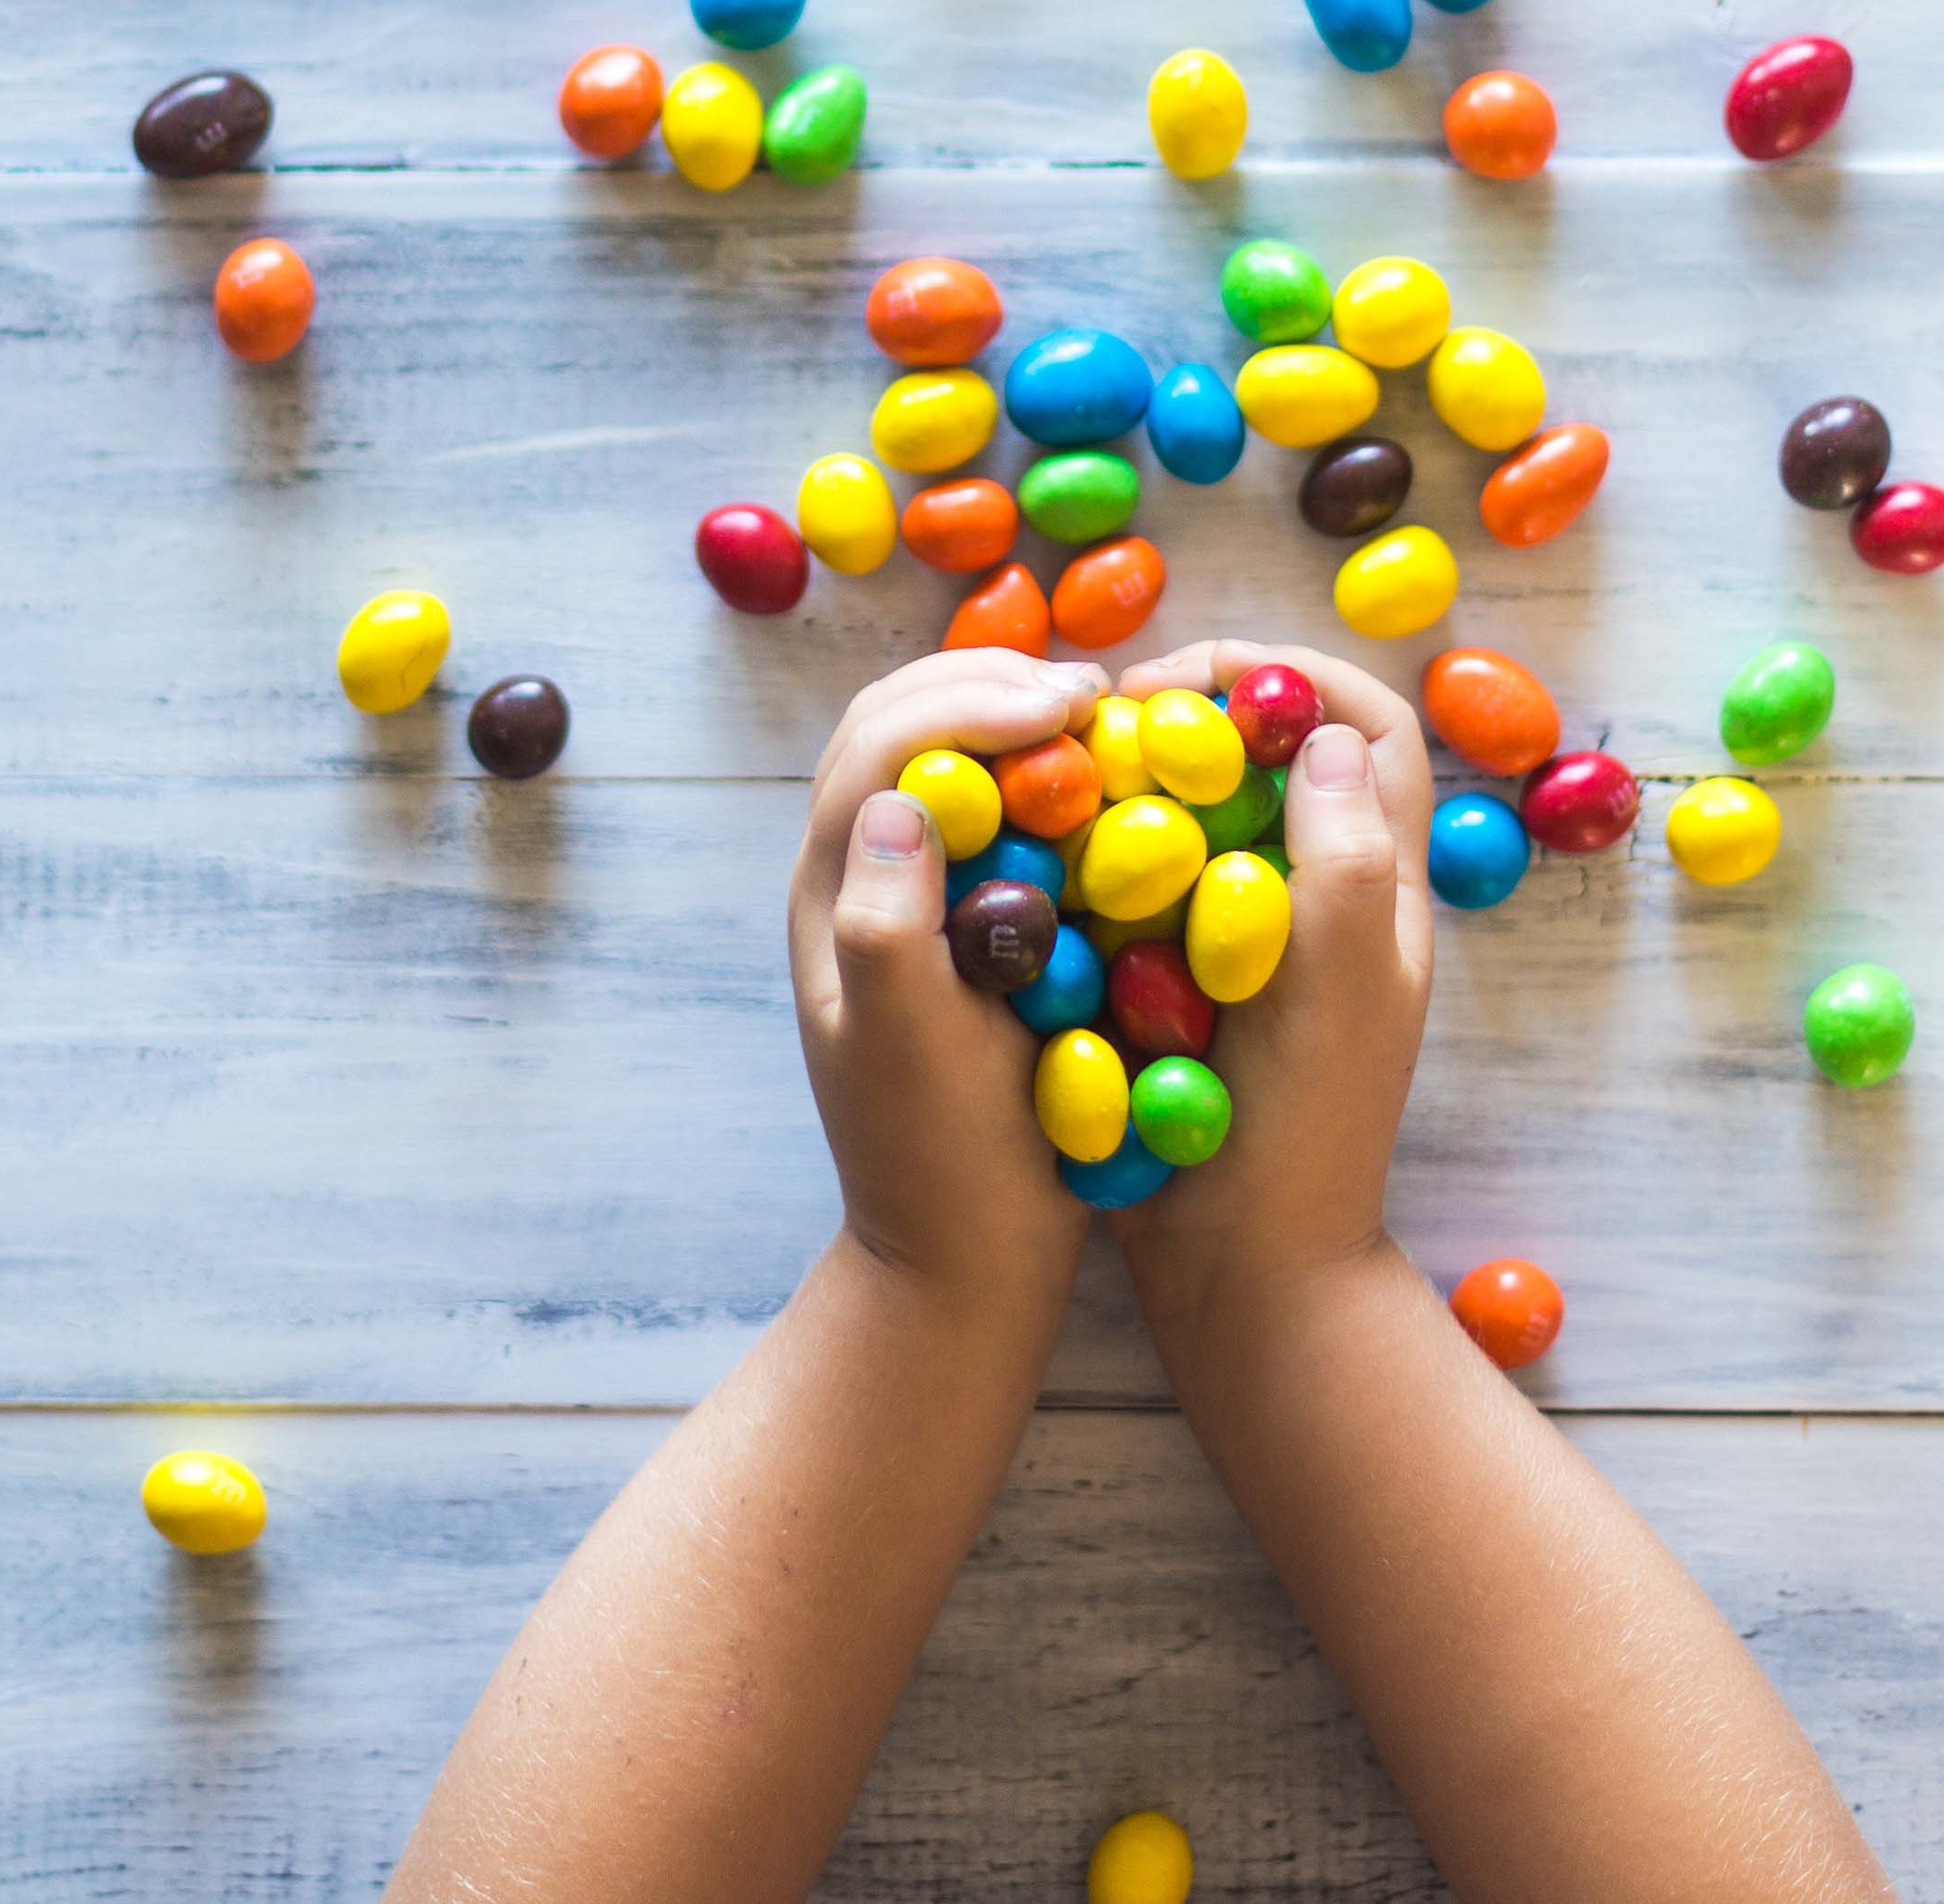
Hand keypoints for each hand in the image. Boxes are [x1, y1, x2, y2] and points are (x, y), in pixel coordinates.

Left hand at [790, 647, 1109, 1309]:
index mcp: (834, 897)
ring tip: (1102, 716)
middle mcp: (858, 880)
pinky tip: (1109, 780)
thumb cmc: (942, 1161)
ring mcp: (908, 898)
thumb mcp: (910, 1052)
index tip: (1068, 705)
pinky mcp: (964, 926)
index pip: (880, 748)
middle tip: (1091, 691)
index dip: (968, 702)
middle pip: (899, 724)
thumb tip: (900, 804)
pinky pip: (992, 810)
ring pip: (943, 756)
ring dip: (1013, 713)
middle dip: (988, 681)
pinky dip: (1042, 772)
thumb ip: (887, 930)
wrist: (962, 1261)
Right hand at [1095, 638, 1437, 1344]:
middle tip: (1108, 712)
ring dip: (1141, 776)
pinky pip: (1148, 884)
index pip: (1369, 728)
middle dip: (1198, 711)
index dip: (1295, 677)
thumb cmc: (1305, 1133)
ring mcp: (1251, 943)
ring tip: (1069, 766)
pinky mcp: (1185, 984)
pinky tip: (1042, 852)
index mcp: (1380, 890)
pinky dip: (1102, 852)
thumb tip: (1325, 736)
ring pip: (1204, 812)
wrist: (1247, 1272)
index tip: (1198, 673)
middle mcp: (1321, 900)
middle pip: (1276, 754)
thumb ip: (1345, 863)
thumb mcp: (1341, 991)